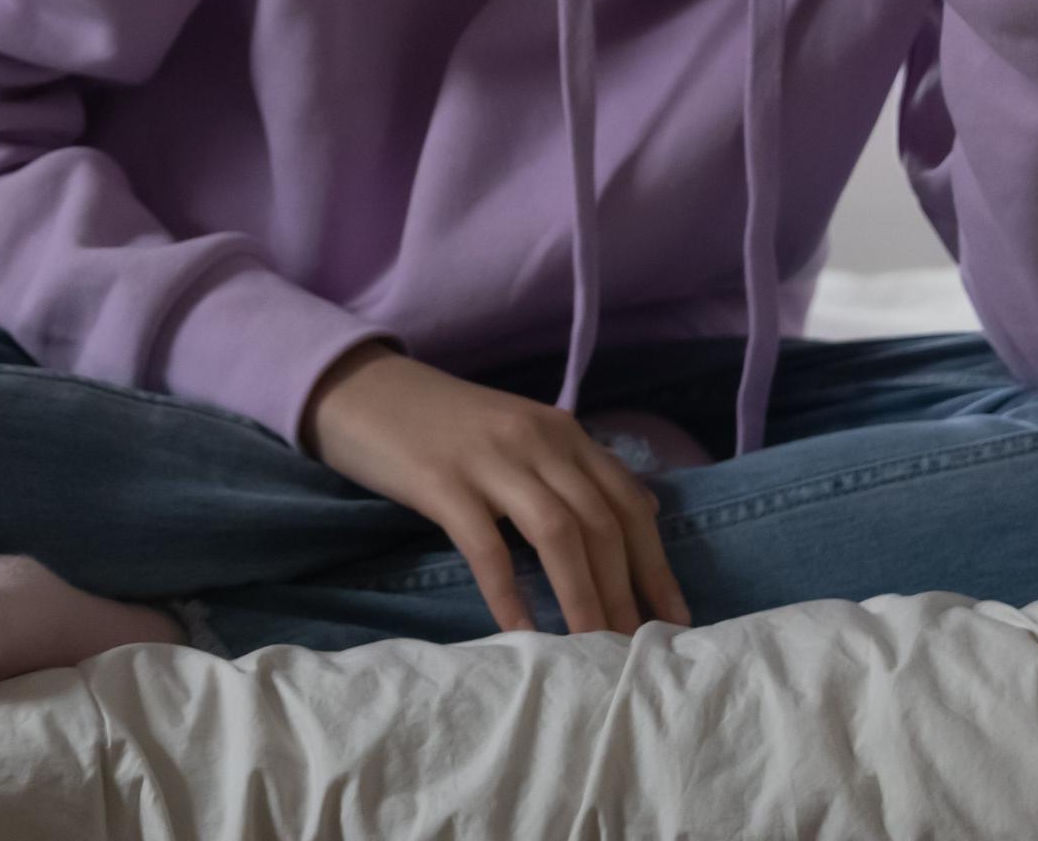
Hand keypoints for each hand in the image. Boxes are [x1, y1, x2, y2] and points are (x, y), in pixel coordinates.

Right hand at [298, 344, 689, 634]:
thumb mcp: (522, 431)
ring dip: (582, 596)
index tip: (675, 617)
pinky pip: (487, 545)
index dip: (656, 563)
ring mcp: (489, 458)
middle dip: (625, 591)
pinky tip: (522, 634)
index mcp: (561, 430)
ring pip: (557, 533)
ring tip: (593, 648)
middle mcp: (536, 439)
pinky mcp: (441, 481)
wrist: (362, 387)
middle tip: (634, 649)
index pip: (627, 501)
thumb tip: (643, 511)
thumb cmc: (444, 422)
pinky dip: (510, 593)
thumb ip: (577, 467)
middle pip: (600, 522)